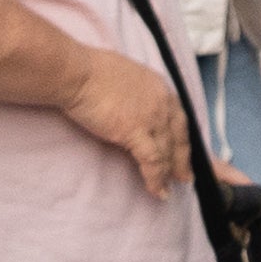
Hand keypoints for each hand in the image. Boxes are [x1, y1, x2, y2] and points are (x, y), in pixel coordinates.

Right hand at [67, 46, 192, 196]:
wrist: (75, 72)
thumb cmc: (88, 70)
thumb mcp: (126, 76)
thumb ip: (137, 92)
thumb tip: (132, 102)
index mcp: (161, 88)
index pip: (179, 119)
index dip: (182, 139)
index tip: (184, 152)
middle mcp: (163, 103)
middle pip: (180, 138)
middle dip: (183, 160)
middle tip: (185, 177)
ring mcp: (152, 118)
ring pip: (168, 153)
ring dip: (169, 174)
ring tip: (168, 189)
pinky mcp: (136, 132)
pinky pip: (153, 162)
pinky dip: (156, 179)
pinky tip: (158, 192)